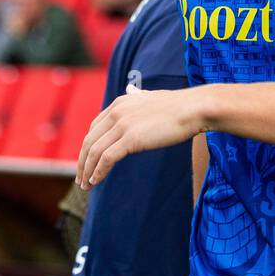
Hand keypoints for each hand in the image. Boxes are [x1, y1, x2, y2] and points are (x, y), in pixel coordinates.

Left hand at [77, 85, 210, 190]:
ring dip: (87, 171)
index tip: (86, 162)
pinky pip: (107, 158)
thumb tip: (132, 90)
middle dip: (82, 162)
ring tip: (86, 185)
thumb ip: (138, 96)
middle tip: (81, 179)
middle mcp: (117, 113)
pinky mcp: (131, 138)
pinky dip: (98, 172)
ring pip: (95, 152)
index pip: (94, 128)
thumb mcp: (151, 96)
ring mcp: (123, 125)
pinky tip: (96, 181)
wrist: (193, 109)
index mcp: (120, 103)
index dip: (87, 147)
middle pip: (90, 141)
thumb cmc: (178, 106)